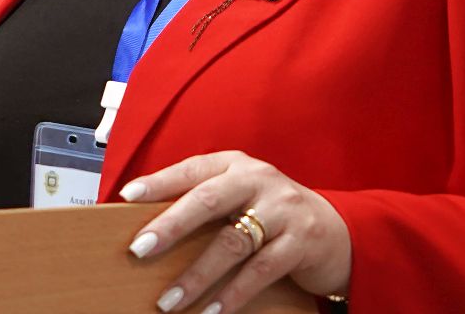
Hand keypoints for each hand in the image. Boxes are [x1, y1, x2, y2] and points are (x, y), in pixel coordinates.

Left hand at [120, 151, 349, 312]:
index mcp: (238, 165)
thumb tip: (151, 229)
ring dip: (196, 275)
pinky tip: (211, 312)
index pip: (193, 169)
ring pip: (232, 242)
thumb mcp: (243, 199)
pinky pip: (260, 271)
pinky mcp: (300, 241)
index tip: (127, 195)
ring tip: (168, 300)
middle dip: (171, 226)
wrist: (337, 231)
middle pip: (208, 200)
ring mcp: (282, 209)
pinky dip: (233, 294)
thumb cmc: (275, 215)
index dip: (160, 181)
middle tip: (139, 249)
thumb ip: (207, 204)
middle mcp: (259, 180)